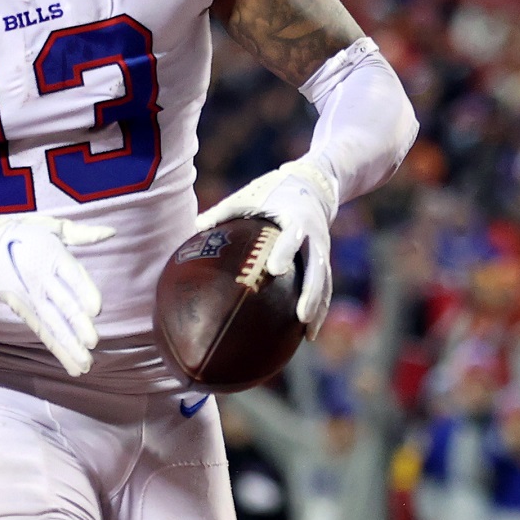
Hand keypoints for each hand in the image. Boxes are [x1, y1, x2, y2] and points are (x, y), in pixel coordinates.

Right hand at [0, 214, 114, 375]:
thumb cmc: (22, 232)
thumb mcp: (50, 226)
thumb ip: (81, 233)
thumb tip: (111, 232)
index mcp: (51, 255)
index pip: (70, 275)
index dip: (82, 291)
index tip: (96, 309)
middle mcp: (41, 279)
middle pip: (61, 304)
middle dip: (76, 324)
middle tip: (92, 342)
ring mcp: (31, 298)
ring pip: (52, 324)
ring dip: (68, 345)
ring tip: (85, 364)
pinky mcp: (24, 310)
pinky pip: (42, 331)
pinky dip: (56, 348)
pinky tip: (70, 363)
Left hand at [194, 159, 337, 335]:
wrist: (314, 185)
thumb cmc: (272, 192)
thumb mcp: (249, 196)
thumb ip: (224, 210)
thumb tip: (194, 226)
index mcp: (296, 219)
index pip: (292, 238)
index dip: (284, 253)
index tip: (274, 270)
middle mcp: (314, 237)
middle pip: (317, 268)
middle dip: (311, 292)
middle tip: (300, 314)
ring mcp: (323, 250)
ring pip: (325, 282)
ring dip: (318, 307)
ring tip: (307, 332)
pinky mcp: (324, 260)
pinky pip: (326, 287)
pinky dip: (320, 308)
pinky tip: (308, 334)